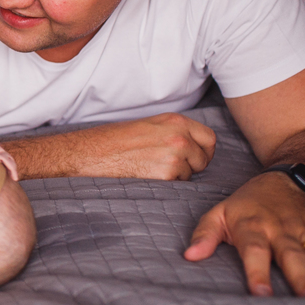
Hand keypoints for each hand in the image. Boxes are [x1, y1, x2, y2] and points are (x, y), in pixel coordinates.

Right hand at [84, 113, 215, 179]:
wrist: (94, 151)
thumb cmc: (118, 138)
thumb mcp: (151, 124)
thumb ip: (175, 131)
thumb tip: (194, 144)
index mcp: (176, 121)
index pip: (209, 138)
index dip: (204, 150)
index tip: (197, 156)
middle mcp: (179, 137)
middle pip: (204, 158)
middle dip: (193, 165)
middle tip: (173, 165)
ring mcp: (174, 156)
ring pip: (191, 173)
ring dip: (178, 174)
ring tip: (154, 167)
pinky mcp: (166, 174)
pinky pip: (178, 183)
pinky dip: (167, 182)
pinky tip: (149, 174)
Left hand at [184, 171, 304, 295]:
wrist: (281, 180)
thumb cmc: (246, 205)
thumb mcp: (219, 213)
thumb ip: (204, 234)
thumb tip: (189, 256)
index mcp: (252, 227)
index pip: (254, 251)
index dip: (258, 271)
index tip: (261, 293)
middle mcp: (280, 229)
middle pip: (291, 254)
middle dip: (300, 276)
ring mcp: (304, 229)